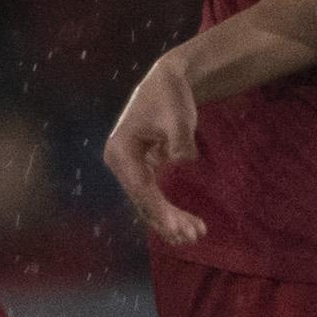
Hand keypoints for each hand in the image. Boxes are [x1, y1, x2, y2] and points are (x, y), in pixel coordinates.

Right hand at [103, 51, 207, 246]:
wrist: (169, 80)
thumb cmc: (171, 96)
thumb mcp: (177, 115)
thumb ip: (179, 138)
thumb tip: (182, 159)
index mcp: (120, 151)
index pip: (140, 189)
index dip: (159, 211)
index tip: (178, 228)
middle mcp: (120, 163)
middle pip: (143, 200)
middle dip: (168, 221)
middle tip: (193, 236)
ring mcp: (130, 167)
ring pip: (149, 201)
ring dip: (170, 220)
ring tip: (195, 236)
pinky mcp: (143, 168)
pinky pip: (155, 194)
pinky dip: (170, 209)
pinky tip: (188, 225)